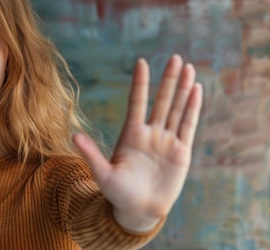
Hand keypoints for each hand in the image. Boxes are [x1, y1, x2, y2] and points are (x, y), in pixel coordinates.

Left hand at [73, 54, 202, 231]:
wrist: (139, 211)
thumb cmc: (118, 193)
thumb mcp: (103, 174)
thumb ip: (91, 154)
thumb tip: (74, 136)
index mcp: (131, 134)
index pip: (137, 102)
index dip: (140, 83)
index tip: (142, 62)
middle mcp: (150, 133)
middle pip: (161, 100)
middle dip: (168, 79)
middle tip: (174, 57)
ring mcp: (167, 140)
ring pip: (176, 109)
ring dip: (182, 89)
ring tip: (187, 67)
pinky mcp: (181, 151)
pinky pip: (188, 125)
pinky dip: (192, 108)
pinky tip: (196, 89)